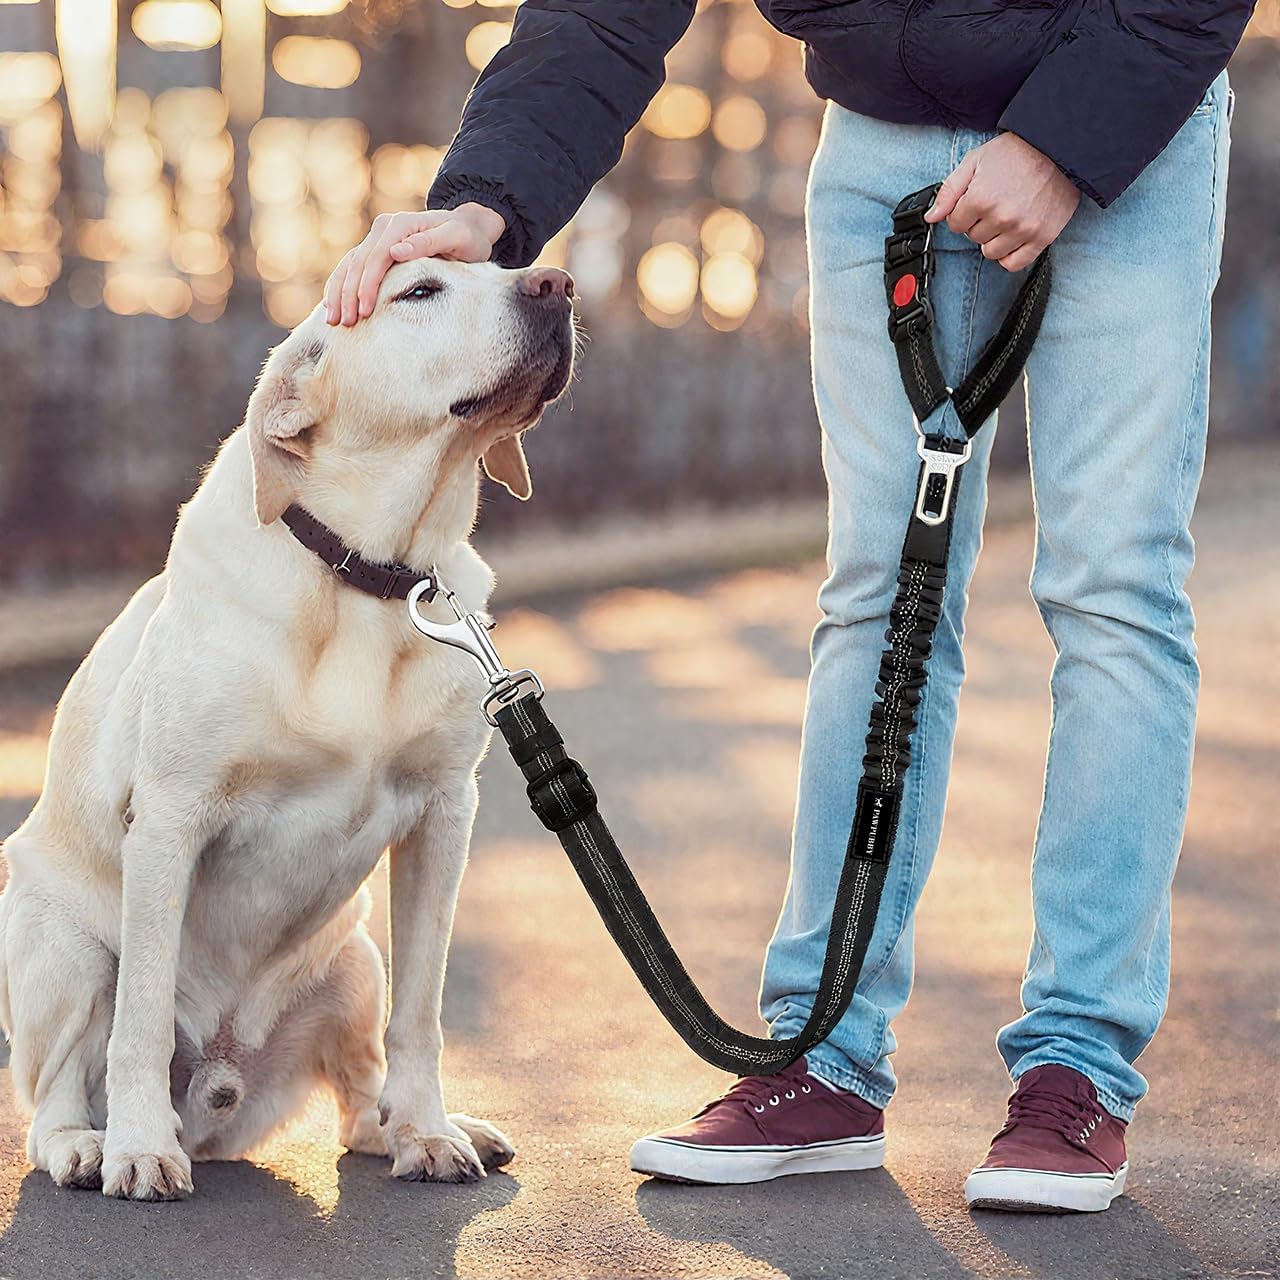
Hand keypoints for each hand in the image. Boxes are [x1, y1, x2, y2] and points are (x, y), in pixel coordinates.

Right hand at [323, 204, 506, 325]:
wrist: (467, 227)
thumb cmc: (466, 237)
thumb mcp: (455, 237)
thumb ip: (428, 243)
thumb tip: (397, 251)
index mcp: (400, 224)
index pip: (376, 257)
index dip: (367, 285)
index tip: (365, 311)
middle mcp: (384, 227)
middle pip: (357, 263)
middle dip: (348, 294)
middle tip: (344, 323)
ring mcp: (377, 237)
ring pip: (349, 265)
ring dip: (338, 293)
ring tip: (332, 320)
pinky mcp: (376, 249)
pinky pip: (352, 267)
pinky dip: (340, 286)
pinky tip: (333, 306)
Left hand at [925, 133, 1079, 271]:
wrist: (1059, 146)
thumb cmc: (1017, 151)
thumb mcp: (975, 161)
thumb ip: (949, 190)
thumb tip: (931, 216)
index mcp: (981, 199)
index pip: (955, 224)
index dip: (962, 212)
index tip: (975, 201)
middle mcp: (1001, 217)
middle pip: (973, 238)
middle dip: (978, 223)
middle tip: (995, 203)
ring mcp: (1022, 229)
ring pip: (991, 252)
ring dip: (993, 239)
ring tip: (1005, 217)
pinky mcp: (1042, 237)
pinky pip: (1015, 263)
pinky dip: (1009, 255)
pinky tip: (1012, 238)